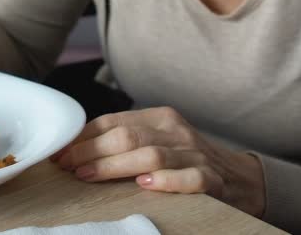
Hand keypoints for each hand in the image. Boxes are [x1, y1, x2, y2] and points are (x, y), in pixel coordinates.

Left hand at [51, 107, 265, 216]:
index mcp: (158, 117)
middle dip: (91, 151)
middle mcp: (175, 130)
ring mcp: (194, 154)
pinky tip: (144, 184)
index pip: (113, 121)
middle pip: (126, 136)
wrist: (239, 177)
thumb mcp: (156, 139)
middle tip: (67, 165)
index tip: (60, 151)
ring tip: (88, 175)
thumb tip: (76, 148)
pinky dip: (165, 180)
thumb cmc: (185, 159)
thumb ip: (125, 139)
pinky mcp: (212, 178)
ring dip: (114, 166)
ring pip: (149, 155)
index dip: (83, 137)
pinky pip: (188, 178)